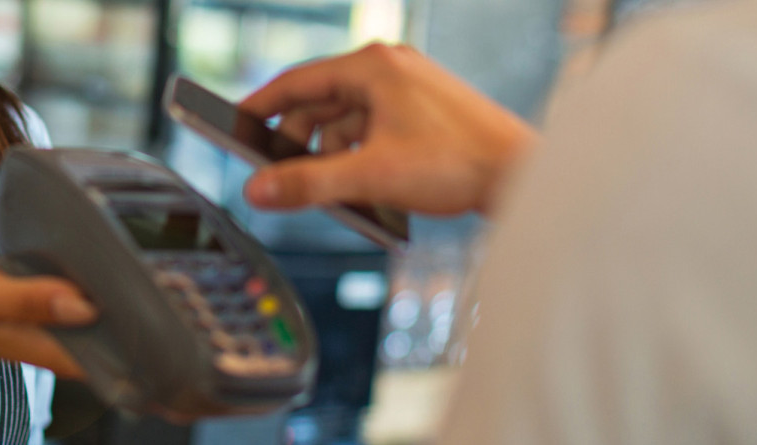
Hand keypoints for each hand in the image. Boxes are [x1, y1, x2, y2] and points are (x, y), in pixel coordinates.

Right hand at [239, 43, 537, 214]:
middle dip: (301, 143)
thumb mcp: (370, 176)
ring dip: (333, 155)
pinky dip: (359, 155)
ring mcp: (407, 87)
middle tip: (285, 178)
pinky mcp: (421, 110)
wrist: (521, 174)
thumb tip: (258, 190)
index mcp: (373, 66)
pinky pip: (370, 128)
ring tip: (339, 189)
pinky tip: (366, 185)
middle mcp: (389, 67)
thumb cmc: (460, 163)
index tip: (235, 126)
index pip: (296, 81)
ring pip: (345, 120)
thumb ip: (308, 184)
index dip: (260, 106)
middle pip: (319, 104)